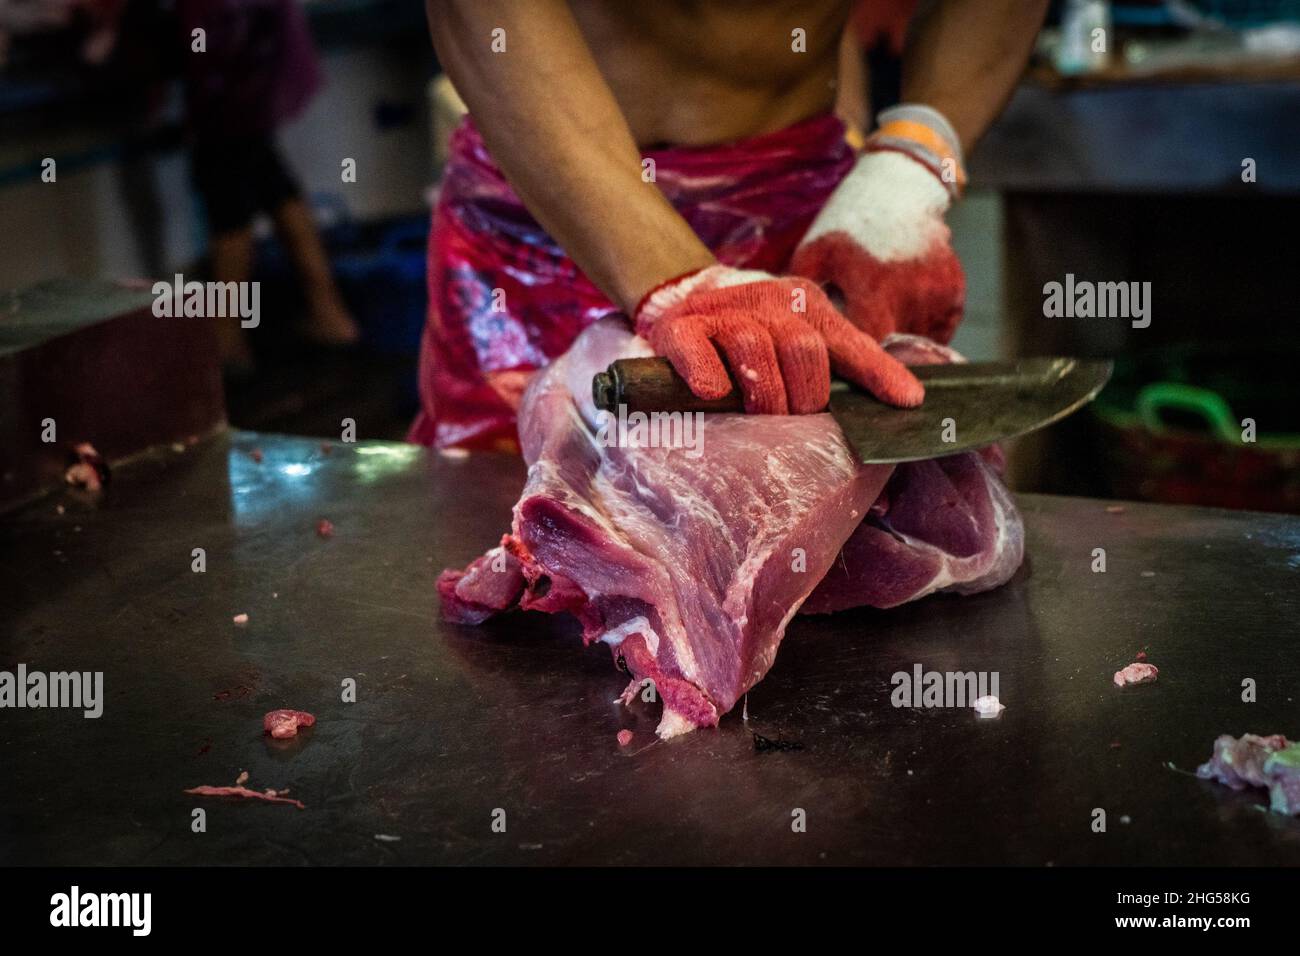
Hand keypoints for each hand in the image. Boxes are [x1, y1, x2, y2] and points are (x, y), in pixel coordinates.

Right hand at [633, 264, 922, 414]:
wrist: (679, 310)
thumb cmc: (750, 344)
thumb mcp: (799, 345)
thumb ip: (846, 367)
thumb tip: (908, 401)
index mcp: (805, 303)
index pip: (848, 342)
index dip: (878, 373)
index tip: (907, 403)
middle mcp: (768, 298)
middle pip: (804, 350)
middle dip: (803, 398)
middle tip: (792, 418)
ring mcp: (722, 310)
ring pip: (755, 350)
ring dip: (762, 396)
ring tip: (759, 416)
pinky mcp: (680, 328)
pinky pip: (698, 351)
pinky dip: (708, 376)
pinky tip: (712, 394)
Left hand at [792, 145, 964, 344]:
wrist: (897, 188)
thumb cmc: (845, 226)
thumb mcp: (812, 258)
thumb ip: (805, 303)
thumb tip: (798, 346)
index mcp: (873, 286)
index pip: (868, 350)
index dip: (853, 362)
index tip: (841, 360)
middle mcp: (912, 292)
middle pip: (895, 354)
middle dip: (875, 357)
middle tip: (856, 348)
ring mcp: (939, 293)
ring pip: (918, 347)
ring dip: (899, 345)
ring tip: (879, 323)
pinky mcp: (955, 293)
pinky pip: (938, 334)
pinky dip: (920, 333)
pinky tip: (900, 314)